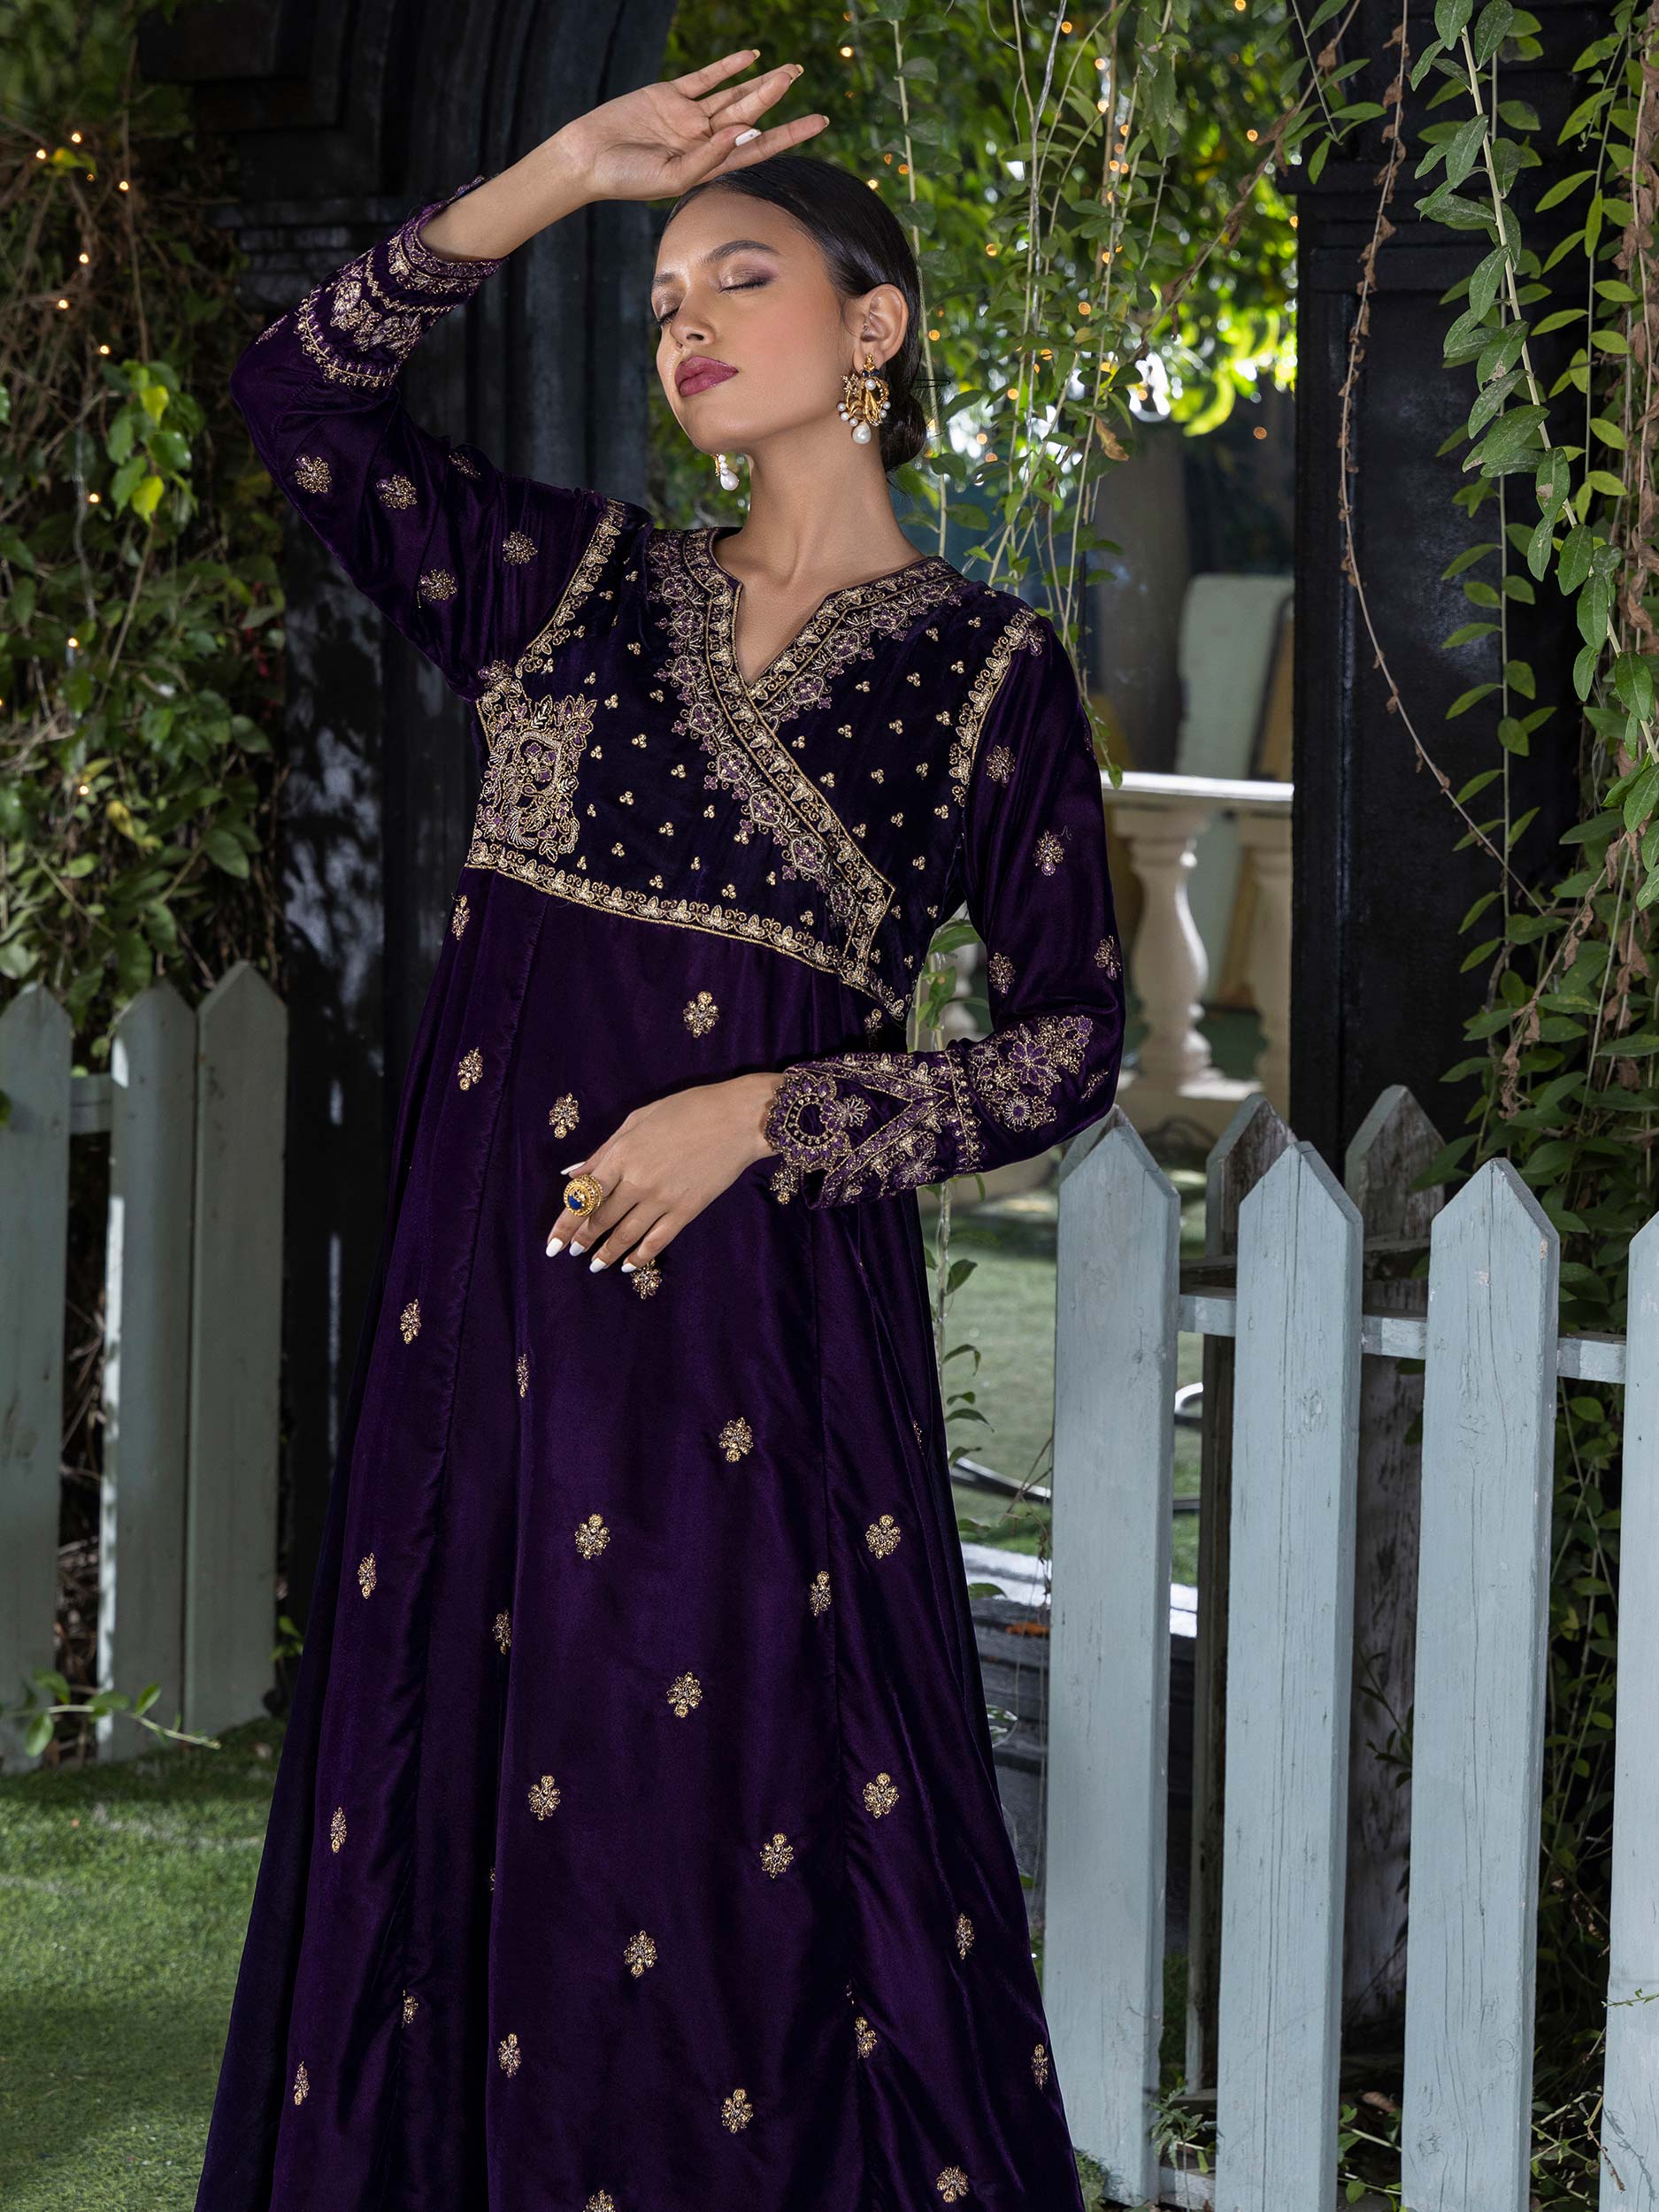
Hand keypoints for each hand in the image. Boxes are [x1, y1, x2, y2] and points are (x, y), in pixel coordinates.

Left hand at [546, 1071, 784, 1272]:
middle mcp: (636, 1181)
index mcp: (621, 1154)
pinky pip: (657, 1241)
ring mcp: (662, 1199)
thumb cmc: (687, 1109)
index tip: (552, 1243)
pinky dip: (640, 1256)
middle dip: (582, 1239)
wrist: (738, 1119)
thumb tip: (574, 1173)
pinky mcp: (686, 1211)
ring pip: (625, 1235)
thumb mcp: (637, 1119)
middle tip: (570, 1253)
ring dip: (606, 1253)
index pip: (583, 1197)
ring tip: (594, 1264)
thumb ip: (603, 1150)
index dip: (565, 1223)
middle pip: (600, 1219)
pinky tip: (629, 1266)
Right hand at [547, 50, 828, 203]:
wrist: (587, 159)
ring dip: (758, 82)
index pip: (759, 148)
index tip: (818, 123)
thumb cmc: (627, 179)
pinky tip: (750, 58)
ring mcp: (688, 117)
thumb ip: (709, 158)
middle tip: (798, 74)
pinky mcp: (669, 96)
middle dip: (775, 96)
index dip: (789, 134)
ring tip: (787, 69)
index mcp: (710, 166)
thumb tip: (743, 131)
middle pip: (749, 115)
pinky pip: (705, 79)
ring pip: (732, 95)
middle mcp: (704, 141)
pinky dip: (727, 67)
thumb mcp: (672, 177)